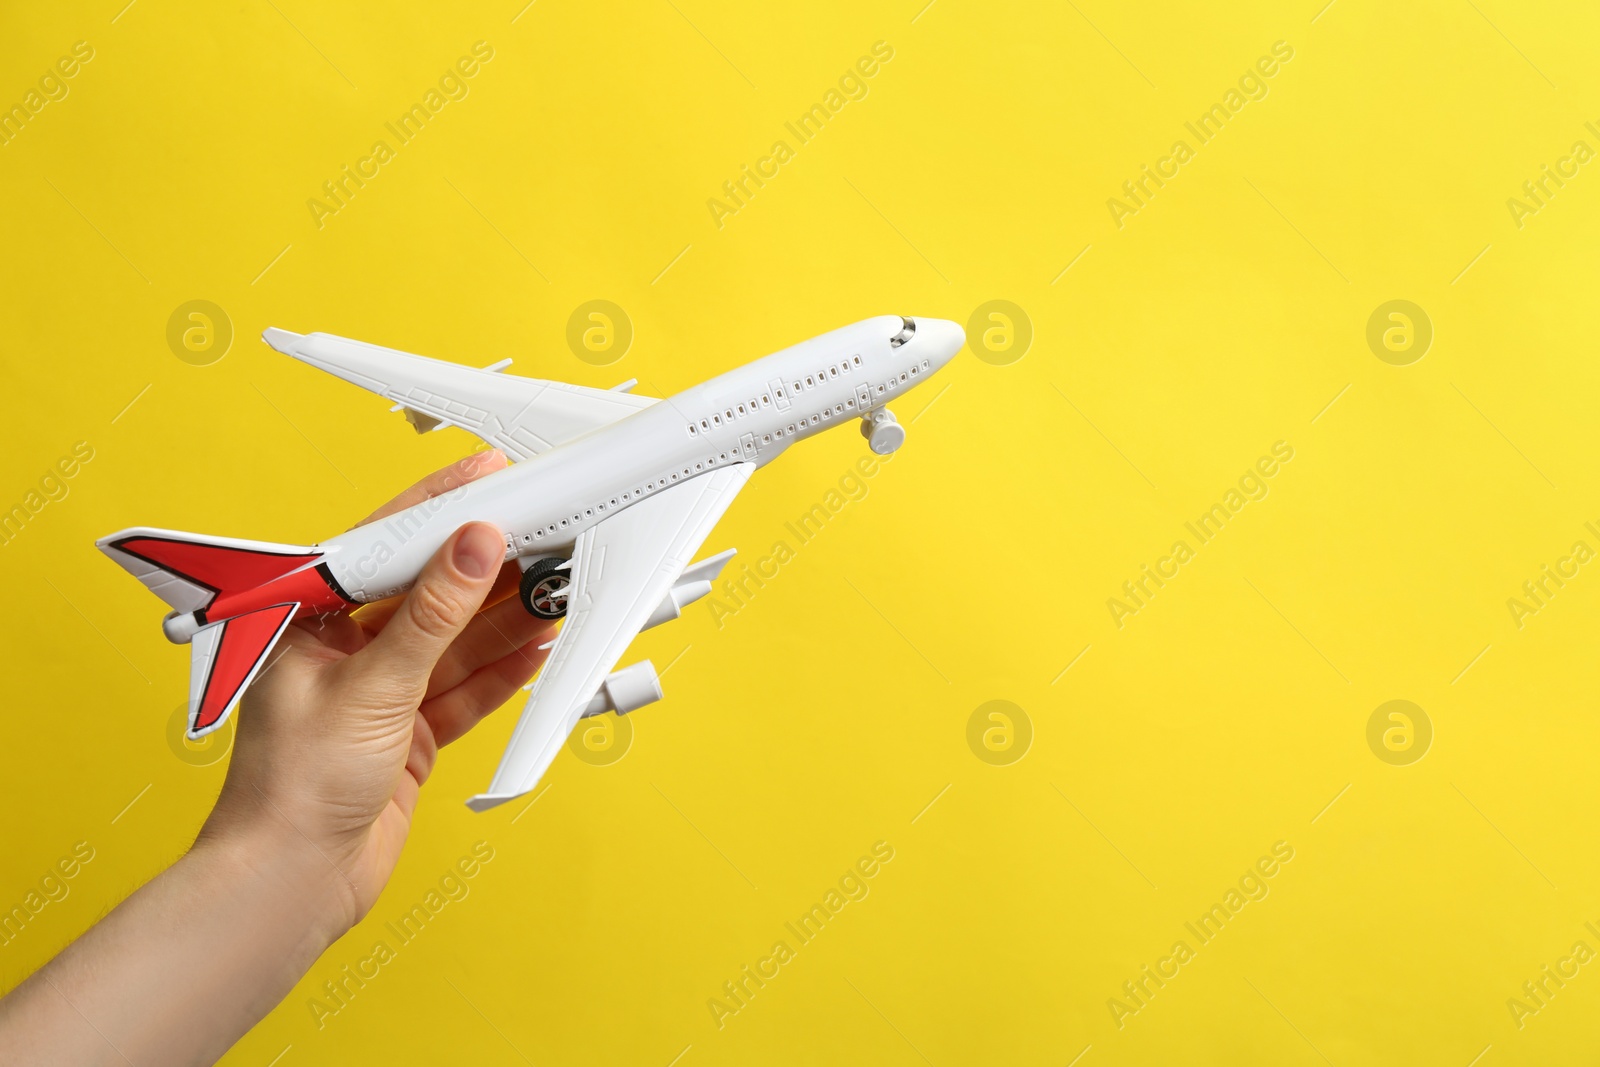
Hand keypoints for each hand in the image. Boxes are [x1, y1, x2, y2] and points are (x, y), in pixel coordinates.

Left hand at [200, 449, 552, 929]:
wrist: (292, 883)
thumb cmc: (290, 791)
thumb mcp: (371, 688)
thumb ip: (431, 617)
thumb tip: (471, 549)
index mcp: (309, 620)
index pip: (383, 546)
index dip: (438, 511)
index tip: (489, 480)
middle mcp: (345, 650)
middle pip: (429, 593)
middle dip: (486, 568)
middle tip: (542, 535)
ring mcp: (381, 693)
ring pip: (455, 641)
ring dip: (506, 620)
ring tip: (555, 589)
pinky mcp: (410, 733)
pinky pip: (466, 688)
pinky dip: (503, 671)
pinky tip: (537, 646)